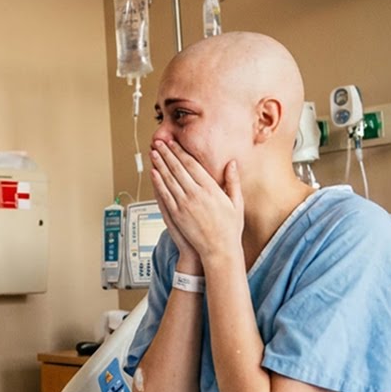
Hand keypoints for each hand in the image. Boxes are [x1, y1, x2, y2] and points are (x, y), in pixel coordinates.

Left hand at [149, 140, 243, 261]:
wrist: (219, 250)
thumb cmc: (230, 228)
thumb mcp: (237, 203)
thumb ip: (233, 182)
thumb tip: (232, 163)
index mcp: (211, 189)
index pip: (192, 164)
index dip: (180, 151)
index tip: (173, 142)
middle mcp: (196, 194)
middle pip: (177, 168)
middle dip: (167, 153)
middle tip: (158, 141)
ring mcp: (184, 205)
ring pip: (168, 179)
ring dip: (159, 164)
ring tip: (153, 152)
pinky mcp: (176, 215)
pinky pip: (164, 195)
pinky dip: (157, 182)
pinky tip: (153, 173)